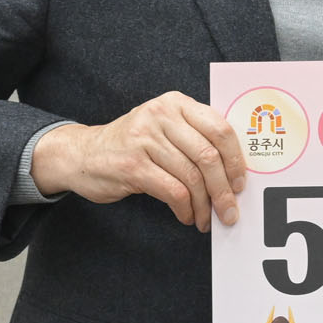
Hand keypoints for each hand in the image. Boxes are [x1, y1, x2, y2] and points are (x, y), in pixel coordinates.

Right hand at [31, 91, 245, 230]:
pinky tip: (187, 216)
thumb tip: (233, 172)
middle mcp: (161, 115)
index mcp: (176, 103)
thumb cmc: (133, 144)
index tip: (241, 183)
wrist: (82, 153)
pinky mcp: (132, 165)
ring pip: (192, 177)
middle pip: (208, 156)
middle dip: (224, 190)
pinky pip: (173, 191)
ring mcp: (145, 139)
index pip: (220, 129)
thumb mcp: (164, 128)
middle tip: (230, 211)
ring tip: (206, 218)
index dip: (236, 160)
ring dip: (205, 205)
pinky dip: (185, 209)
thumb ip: (195, 137)